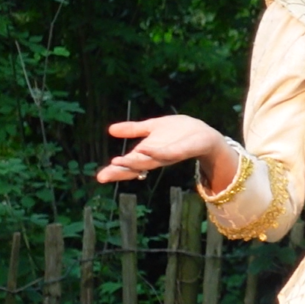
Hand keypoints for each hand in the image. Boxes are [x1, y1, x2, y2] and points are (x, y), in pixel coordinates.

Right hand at [95, 115, 226, 183]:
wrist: (204, 133)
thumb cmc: (180, 132)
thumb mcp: (153, 127)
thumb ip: (134, 130)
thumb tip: (110, 130)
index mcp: (148, 154)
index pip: (128, 165)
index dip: (115, 171)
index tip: (99, 177)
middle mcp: (156, 158)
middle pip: (135, 167)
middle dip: (120, 172)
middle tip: (103, 176)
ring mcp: (169, 155)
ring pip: (150, 162)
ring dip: (135, 162)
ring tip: (118, 161)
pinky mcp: (183, 150)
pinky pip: (168, 153)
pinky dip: (157, 153)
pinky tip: (146, 149)